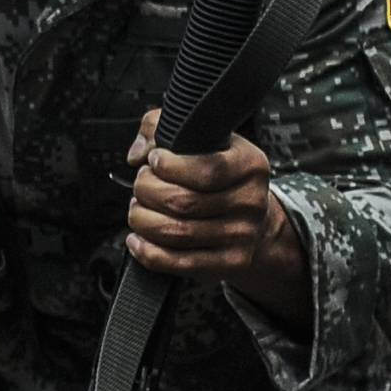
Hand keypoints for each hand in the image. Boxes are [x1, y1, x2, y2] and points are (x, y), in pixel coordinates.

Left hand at [125, 108, 310, 325]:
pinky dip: (147, 251)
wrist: (253, 218)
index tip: (154, 161)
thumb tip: (139, 152)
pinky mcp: (229, 263)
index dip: (168, 166)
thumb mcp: (200, 139)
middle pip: (181, 202)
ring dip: (142, 219)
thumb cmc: (217, 174)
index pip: (205, 169)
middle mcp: (251, 202)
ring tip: (139, 208)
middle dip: (146, 191)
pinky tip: (137, 239)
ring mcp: (243, 236)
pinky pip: (176, 262)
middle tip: (141, 186)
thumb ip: (162, 127)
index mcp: (250, 165)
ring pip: (174, 232)